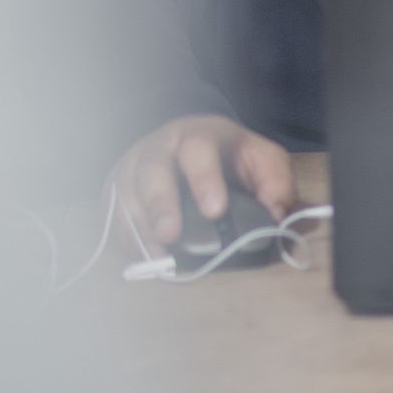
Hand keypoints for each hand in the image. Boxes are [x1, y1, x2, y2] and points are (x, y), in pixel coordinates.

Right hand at [106, 114, 295, 252]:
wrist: (186, 142)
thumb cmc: (227, 156)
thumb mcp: (260, 158)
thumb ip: (276, 182)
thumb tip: (278, 215)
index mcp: (197, 136)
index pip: (198, 149)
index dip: (204, 179)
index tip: (215, 211)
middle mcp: (158, 149)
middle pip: (152, 172)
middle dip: (161, 205)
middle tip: (171, 235)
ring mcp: (132, 170)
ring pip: (126, 196)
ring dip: (140, 228)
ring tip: (158, 256)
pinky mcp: (115, 192)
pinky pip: (114, 217)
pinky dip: (127, 239)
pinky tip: (146, 256)